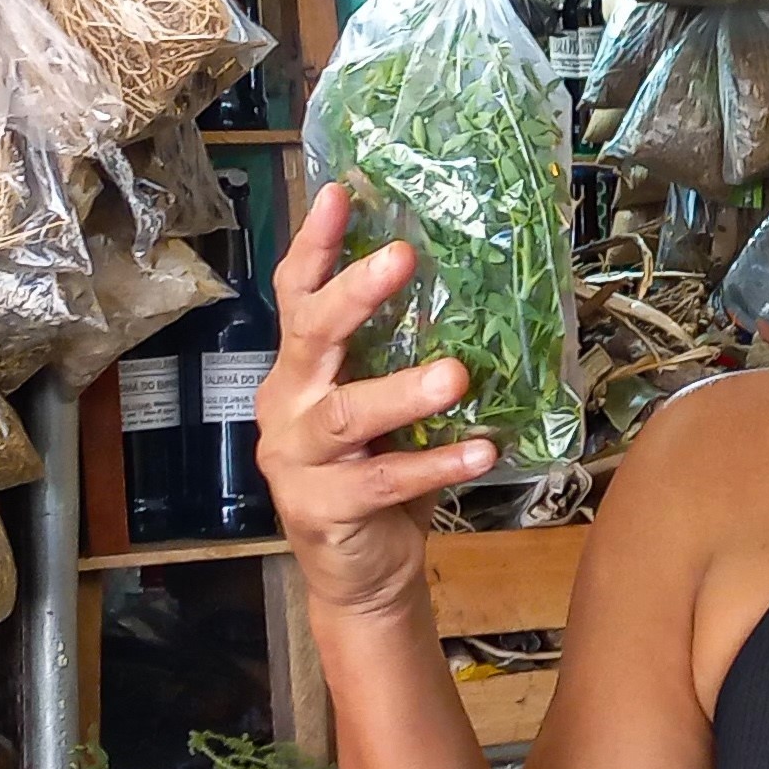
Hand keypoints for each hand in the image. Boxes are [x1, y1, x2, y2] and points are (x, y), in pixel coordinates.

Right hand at [260, 183, 497, 623]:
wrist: (360, 576)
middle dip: (355, 293)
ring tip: (456, 375)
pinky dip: (435, 463)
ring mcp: (295, 457)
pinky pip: (381, 480)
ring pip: (346, 412)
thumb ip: (403, 360)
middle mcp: (287, 403)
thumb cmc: (380, 476)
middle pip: (311, 335)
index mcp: (299, 369)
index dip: (315, 244)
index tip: (340, 192)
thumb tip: (476, 291)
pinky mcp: (318, 507)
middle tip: (403, 257)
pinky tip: (481, 450)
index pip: (296, 295)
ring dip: (402, 390)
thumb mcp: (386, 409)